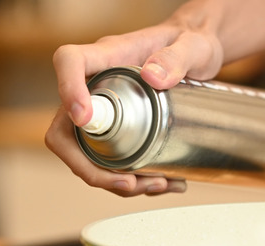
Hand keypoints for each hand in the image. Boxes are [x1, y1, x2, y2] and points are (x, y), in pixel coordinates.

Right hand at [45, 6, 223, 194]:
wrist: (199, 56)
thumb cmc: (191, 43)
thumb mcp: (194, 46)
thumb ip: (177, 57)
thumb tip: (154, 77)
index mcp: (107, 57)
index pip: (69, 62)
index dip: (67, 90)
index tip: (84, 118)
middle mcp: (96, 86)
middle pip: (65, 130)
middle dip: (91, 168)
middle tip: (130, 183)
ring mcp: (105, 111)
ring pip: (89, 156)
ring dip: (116, 182)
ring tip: (160, 185)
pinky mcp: (119, 131)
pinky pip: (112, 162)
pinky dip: (135, 181)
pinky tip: (166, 182)